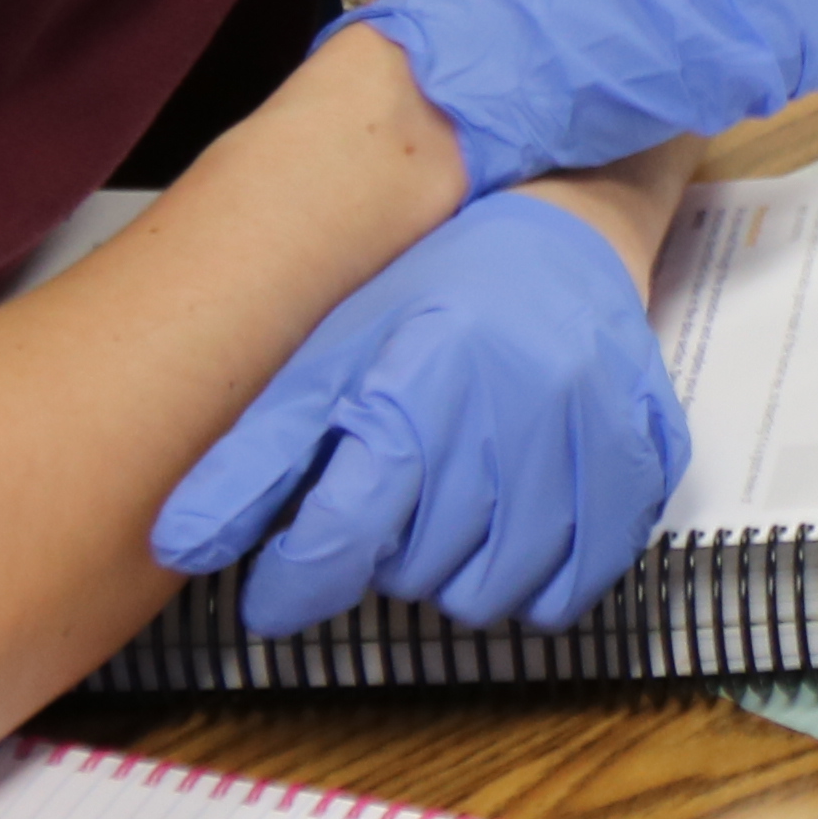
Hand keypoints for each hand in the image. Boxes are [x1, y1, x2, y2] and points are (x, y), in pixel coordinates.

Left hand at [151, 193, 689, 635]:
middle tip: (386, 504)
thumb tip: (176, 548)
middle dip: (382, 555)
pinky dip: (532, 581)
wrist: (568, 226)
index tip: (277, 592)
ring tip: (446, 511)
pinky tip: (509, 532)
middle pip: (411, 573)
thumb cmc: (436, 290)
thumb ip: (255, 458)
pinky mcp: (641, 468)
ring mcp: (583, 449)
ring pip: (490, 592)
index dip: (293, 585)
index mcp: (414, 395)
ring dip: (453, 571)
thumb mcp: (327, 357)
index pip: (336, 542)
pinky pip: (575, 587)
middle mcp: (506, 425)